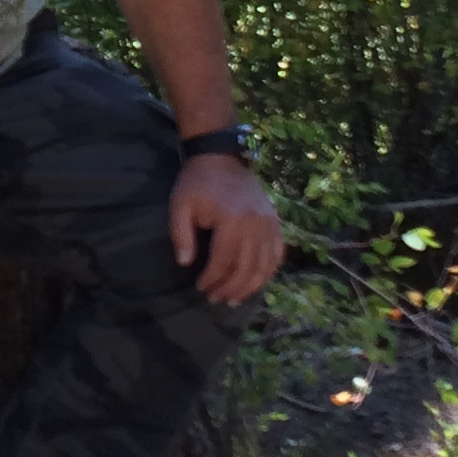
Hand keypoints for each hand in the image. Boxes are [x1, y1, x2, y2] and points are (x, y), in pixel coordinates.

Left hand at [171, 155, 283, 306]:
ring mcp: (269, 223)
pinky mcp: (275, 222)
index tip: (200, 287)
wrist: (221, 157)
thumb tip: (184, 263)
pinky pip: (277, 253)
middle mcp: (256, 224)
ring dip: (249, 286)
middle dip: (230, 288)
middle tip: (215, 299)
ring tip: (234, 299)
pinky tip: (256, 282)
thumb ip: (180, 236)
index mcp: (232, 220)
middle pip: (246, 268)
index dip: (211, 279)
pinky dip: (268, 271)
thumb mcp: (180, 206)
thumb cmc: (197, 183)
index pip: (224, 261)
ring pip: (264, 265)